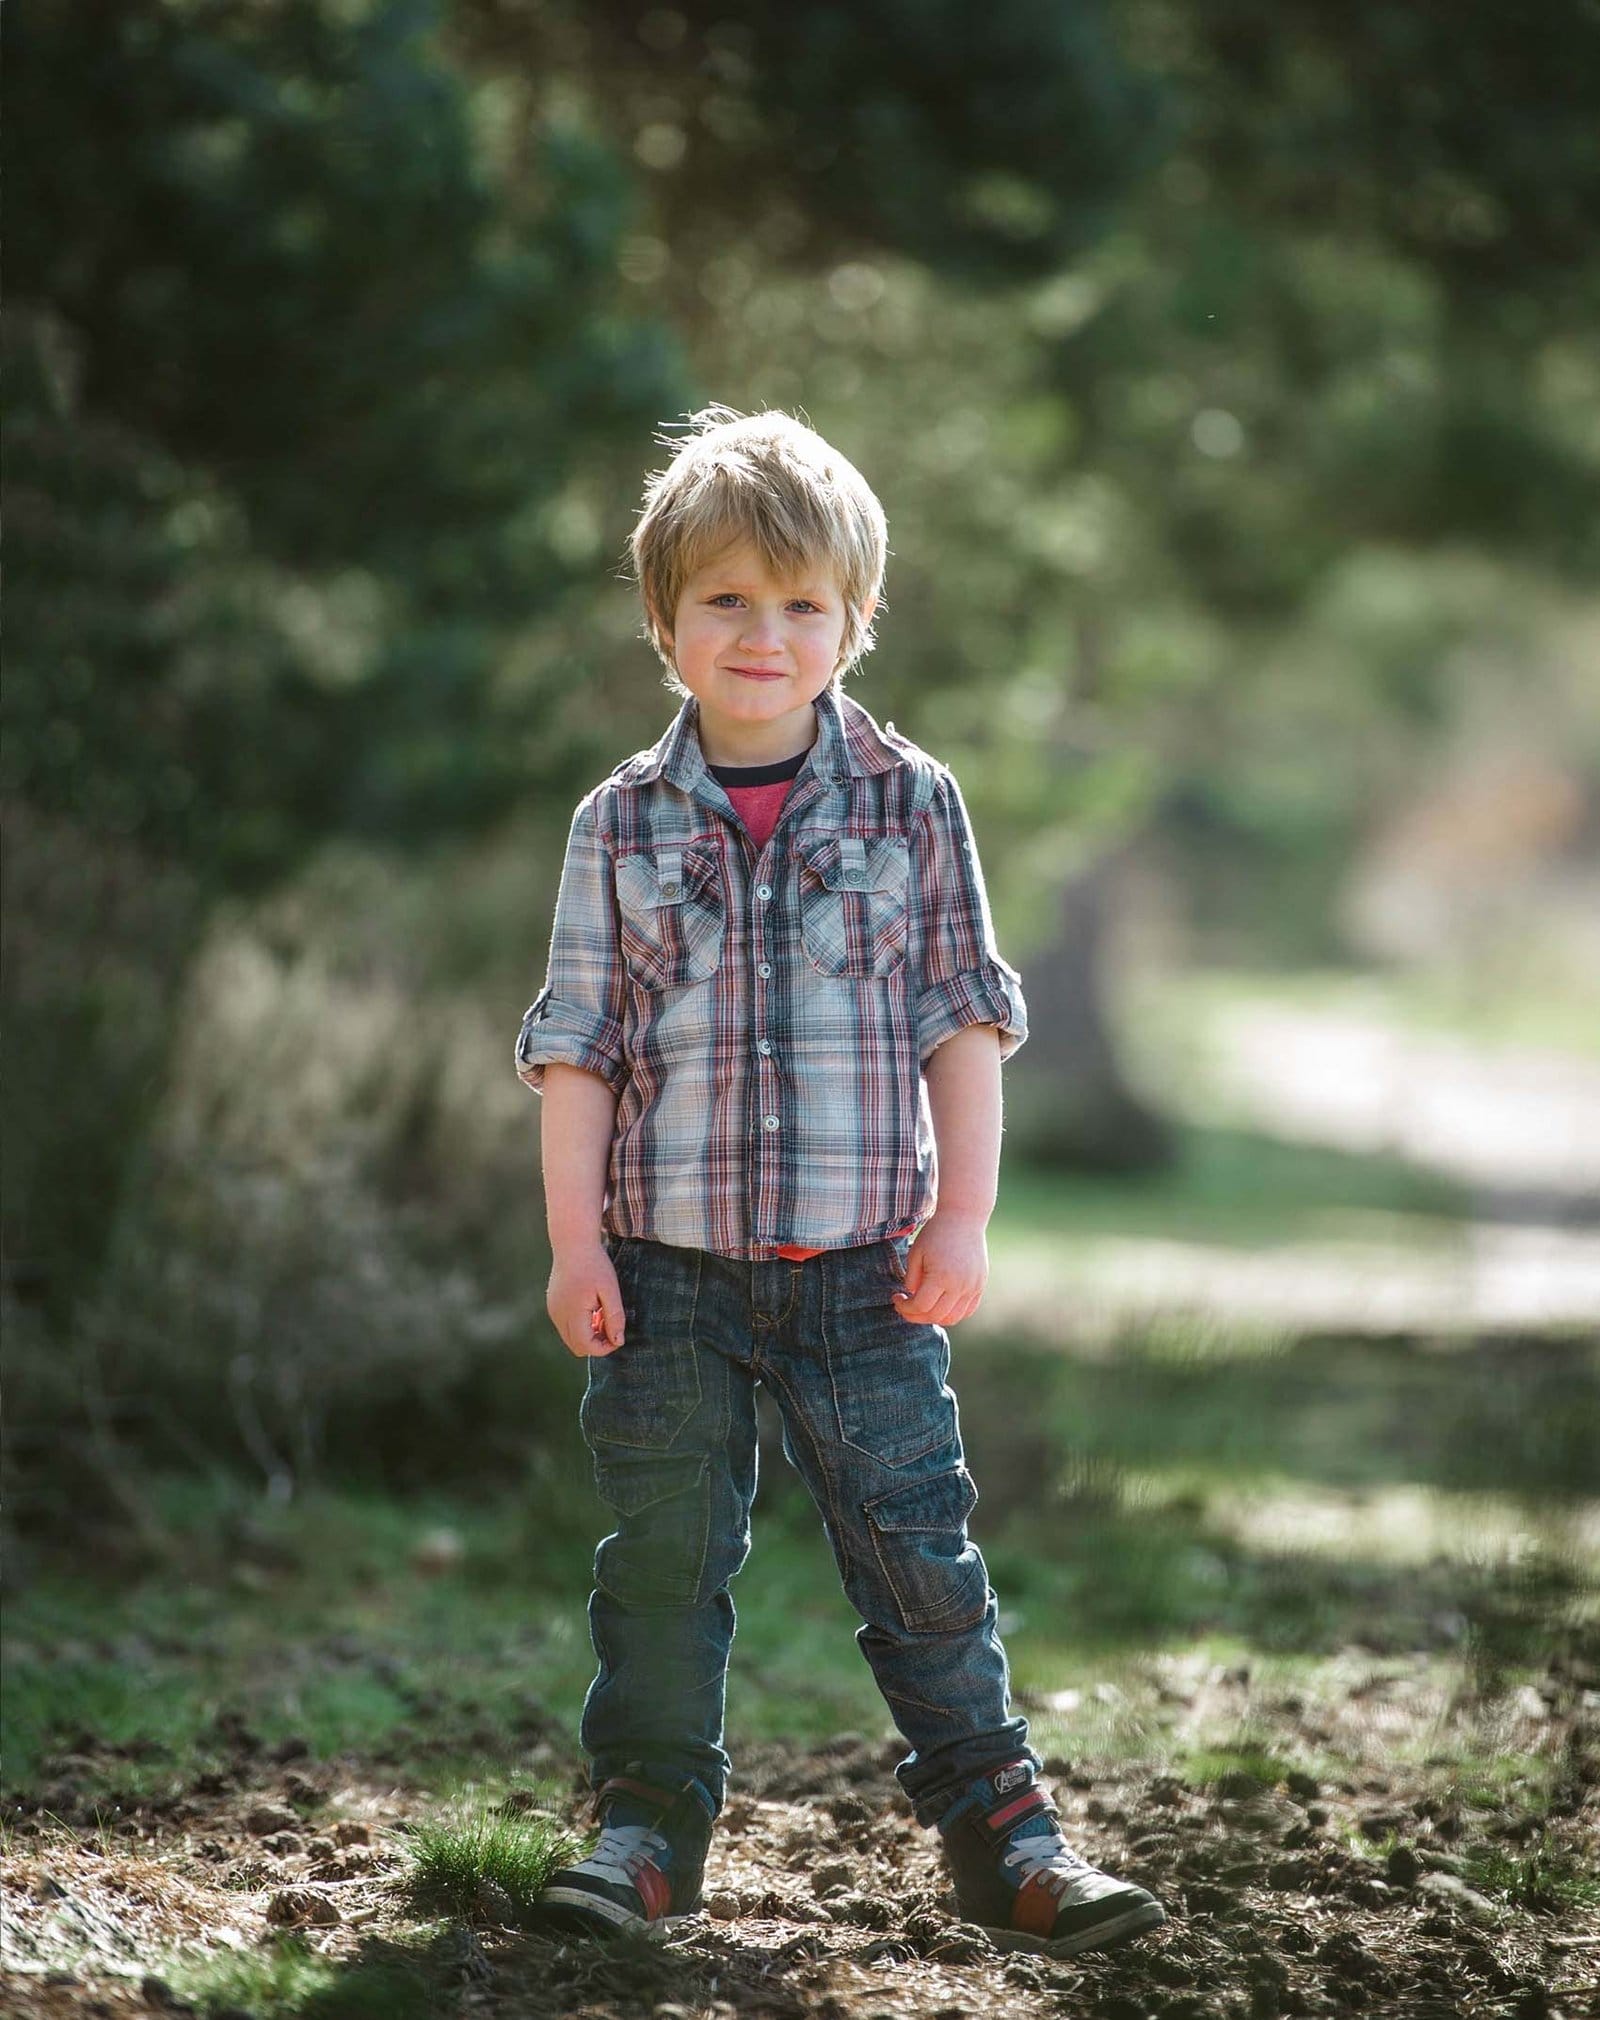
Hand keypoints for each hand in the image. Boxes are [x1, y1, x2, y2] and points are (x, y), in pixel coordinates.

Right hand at [548, 1244, 626, 1357]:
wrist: (573, 1242)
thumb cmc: (595, 1264)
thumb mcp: (610, 1290)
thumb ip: (614, 1317)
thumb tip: (618, 1341)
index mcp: (572, 1312)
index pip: (586, 1346)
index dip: (605, 1348)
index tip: (618, 1335)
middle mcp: (558, 1315)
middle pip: (577, 1347)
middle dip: (596, 1342)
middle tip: (610, 1324)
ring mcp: (553, 1310)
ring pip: (571, 1338)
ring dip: (588, 1334)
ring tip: (601, 1313)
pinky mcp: (553, 1305)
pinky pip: (566, 1326)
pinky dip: (580, 1325)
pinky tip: (591, 1307)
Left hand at [892, 1211, 987, 1327]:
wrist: (964, 1217)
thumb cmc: (936, 1232)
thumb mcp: (916, 1253)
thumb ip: (912, 1278)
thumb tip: (912, 1297)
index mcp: (941, 1276)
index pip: (920, 1306)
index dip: (905, 1308)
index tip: (896, 1298)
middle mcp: (960, 1285)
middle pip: (936, 1316)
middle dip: (916, 1316)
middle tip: (906, 1308)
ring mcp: (973, 1287)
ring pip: (953, 1318)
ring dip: (935, 1318)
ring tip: (923, 1307)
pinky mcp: (980, 1285)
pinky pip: (967, 1310)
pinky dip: (953, 1313)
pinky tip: (941, 1305)